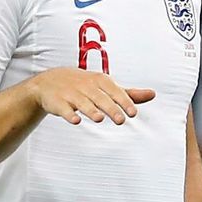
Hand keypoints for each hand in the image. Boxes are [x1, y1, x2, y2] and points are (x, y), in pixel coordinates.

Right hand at [30, 67, 154, 124]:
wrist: (49, 82)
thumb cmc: (84, 85)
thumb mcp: (106, 86)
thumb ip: (128, 93)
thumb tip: (152, 94)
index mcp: (100, 80)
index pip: (115, 90)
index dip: (124, 101)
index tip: (133, 113)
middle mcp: (86, 86)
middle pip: (100, 98)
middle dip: (111, 108)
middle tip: (121, 120)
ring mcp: (71, 93)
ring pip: (82, 102)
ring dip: (91, 110)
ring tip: (100, 119)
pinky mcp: (57, 102)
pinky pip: (63, 109)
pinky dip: (69, 114)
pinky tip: (76, 121)